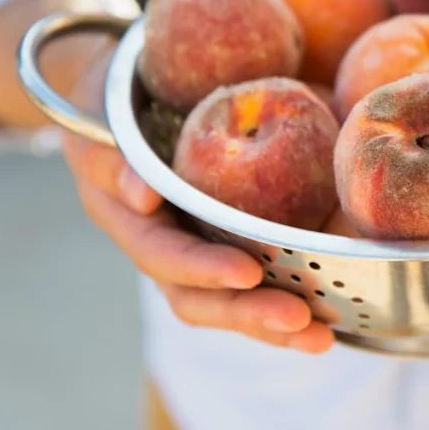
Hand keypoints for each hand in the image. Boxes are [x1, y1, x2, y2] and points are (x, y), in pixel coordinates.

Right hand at [60, 44, 333, 353]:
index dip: (201, 268)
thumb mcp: (96, 109)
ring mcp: (193, 249)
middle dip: (249, 314)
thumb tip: (143, 196)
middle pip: (198, 298)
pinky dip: (288, 299)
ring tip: (321, 338)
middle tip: (301, 322)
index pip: (161, 254)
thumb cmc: (110, 93)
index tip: (247, 273)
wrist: (124, 92)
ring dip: (273, 324)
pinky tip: (332, 314)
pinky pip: (255, 280)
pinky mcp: (225, 243)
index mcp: (124, 217)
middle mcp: (159, 245)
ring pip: (228, 301)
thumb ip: (110, 154)